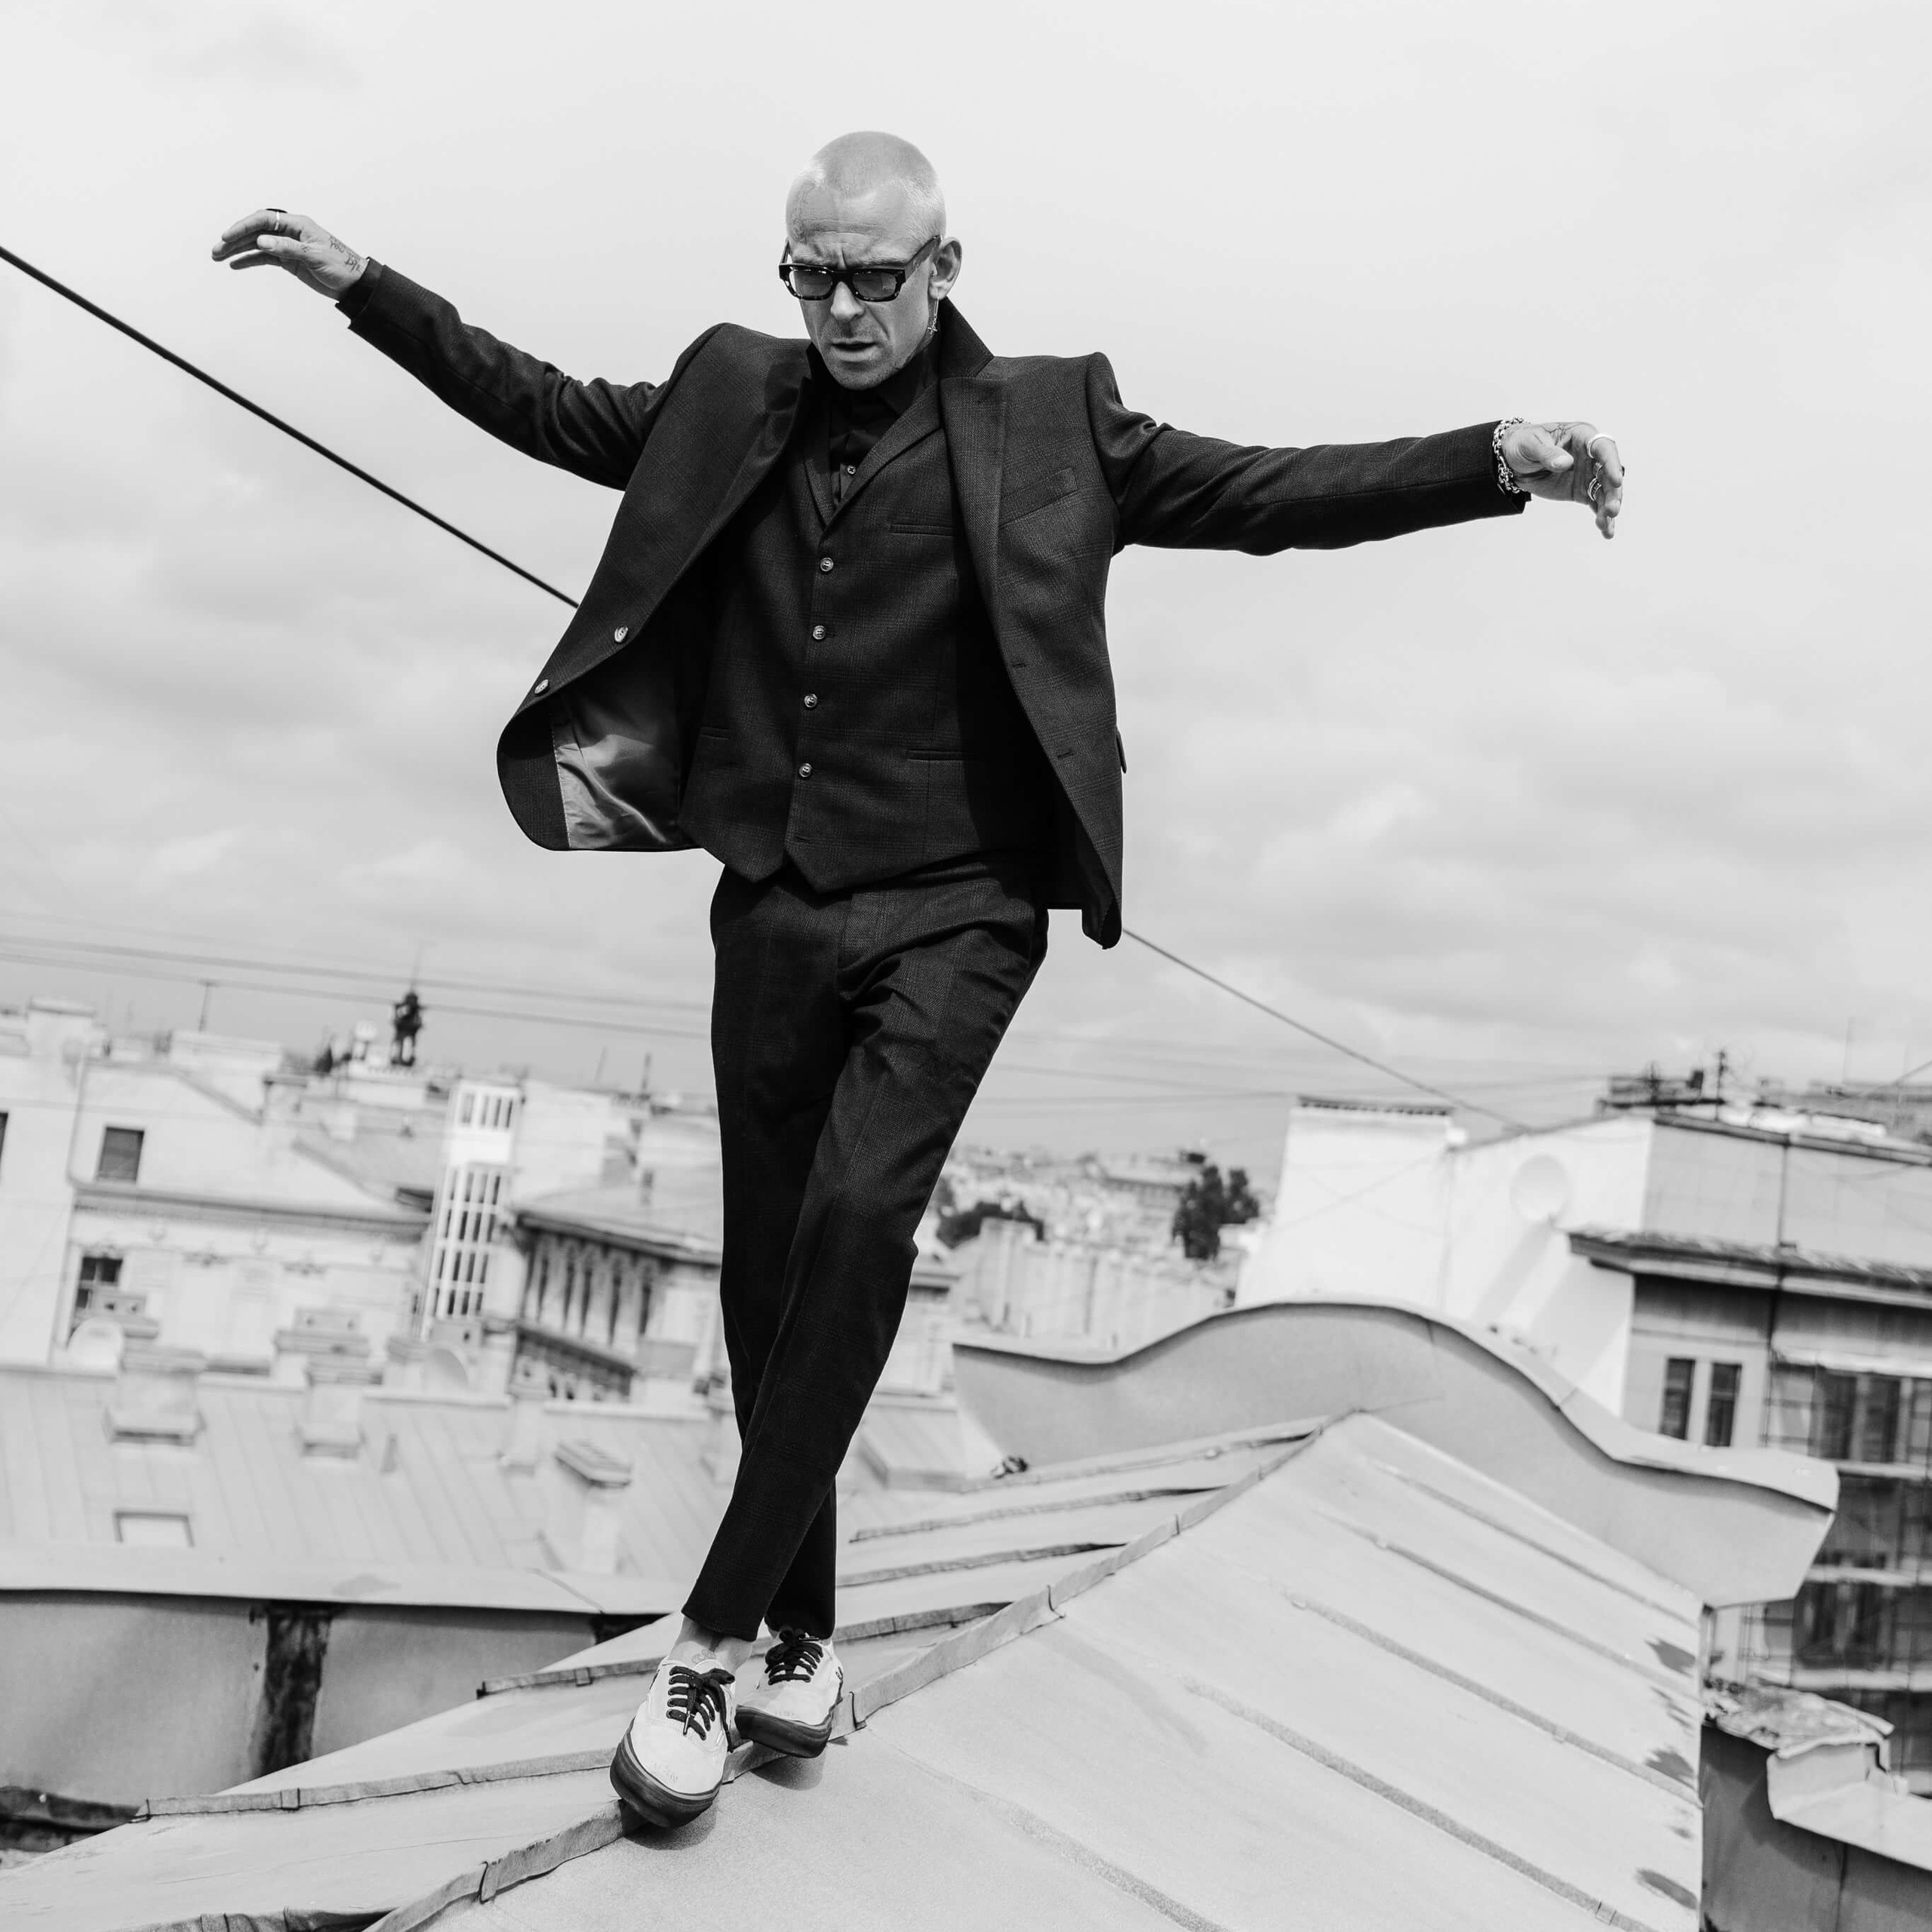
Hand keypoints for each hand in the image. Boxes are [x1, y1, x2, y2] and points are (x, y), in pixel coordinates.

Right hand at [211, 209, 366, 298]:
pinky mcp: (288, 261)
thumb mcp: (315, 256)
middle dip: (235, 239)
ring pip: (257, 245)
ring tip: (218, 256)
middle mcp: (289, 232)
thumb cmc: (340, 266)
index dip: (244, 226)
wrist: (354, 284)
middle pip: (256, 232)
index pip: (264, 220)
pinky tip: (235, 264)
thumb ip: (288, 248)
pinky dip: (250, 260)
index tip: (227, 236)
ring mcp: (287, 246)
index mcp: (297, 225)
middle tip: (216, 250)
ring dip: (238, 250)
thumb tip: (261, 240)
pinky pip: (265, 258)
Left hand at [1501, 420, 1623, 539]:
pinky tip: (1606, 531)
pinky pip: (1595, 504)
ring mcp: (1588, 474)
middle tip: (1612, 510)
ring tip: (1606, 525)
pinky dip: (1601, 517)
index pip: (1603, 448)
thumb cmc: (1524, 443)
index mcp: (1583, 436)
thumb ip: (1548, 454)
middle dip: (1613, 492)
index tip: (1616, 481)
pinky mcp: (1581, 491)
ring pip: (1604, 492)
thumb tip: (1566, 464)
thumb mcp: (1531, 444)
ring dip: (1608, 508)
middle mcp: (1591, 456)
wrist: (1512, 460)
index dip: (1611, 464)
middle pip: (1608, 473)